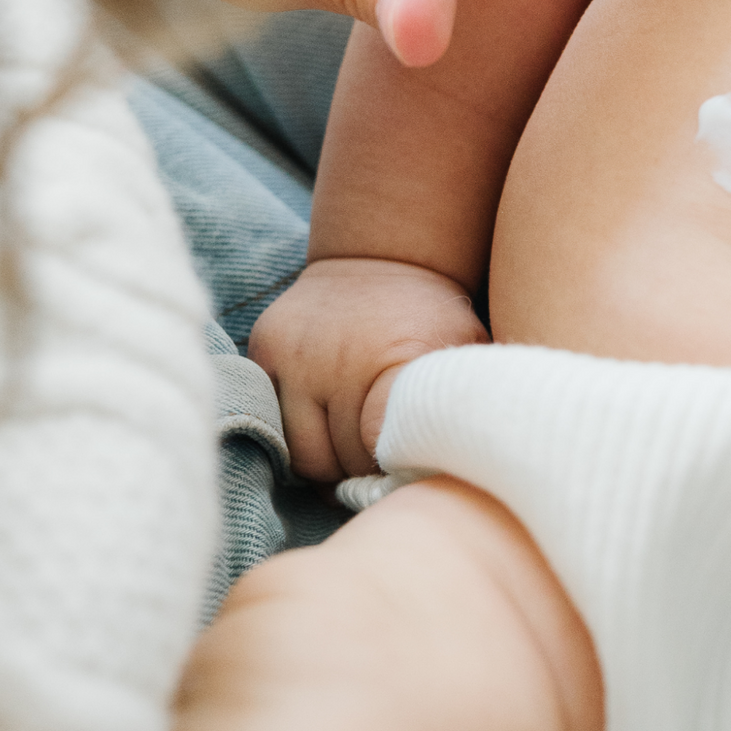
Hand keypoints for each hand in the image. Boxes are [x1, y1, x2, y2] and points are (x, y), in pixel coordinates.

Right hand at [248, 258, 486, 481]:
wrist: (380, 257)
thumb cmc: (429, 319)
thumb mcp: (462, 349)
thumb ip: (462, 402)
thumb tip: (467, 459)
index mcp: (392, 362)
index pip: (377, 450)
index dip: (392, 468)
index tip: (405, 466)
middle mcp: (335, 362)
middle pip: (338, 462)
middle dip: (361, 473)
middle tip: (381, 464)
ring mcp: (293, 357)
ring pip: (300, 454)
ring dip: (327, 464)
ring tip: (351, 450)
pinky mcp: (263, 351)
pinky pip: (272, 424)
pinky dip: (297, 436)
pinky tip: (323, 427)